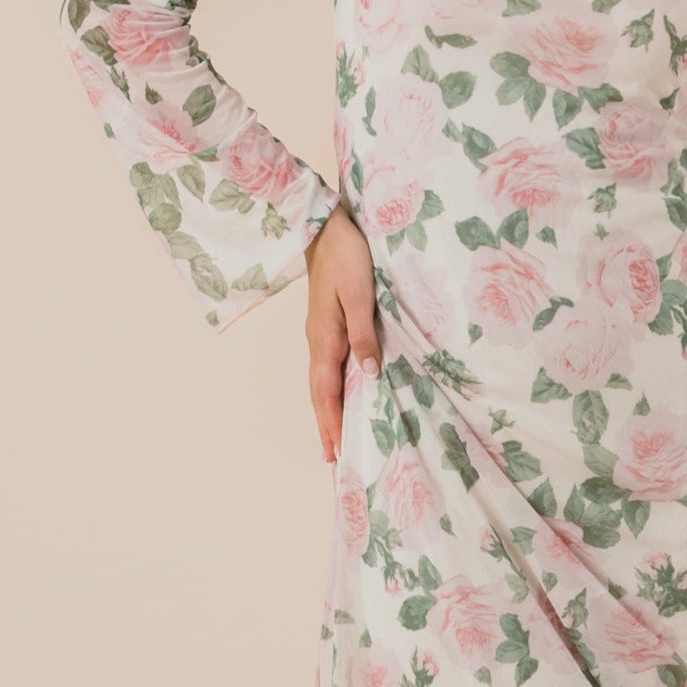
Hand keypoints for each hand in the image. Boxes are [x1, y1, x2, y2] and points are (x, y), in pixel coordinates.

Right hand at [304, 205, 380, 462]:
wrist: (325, 226)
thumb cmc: (346, 256)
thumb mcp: (360, 295)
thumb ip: (363, 335)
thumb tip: (369, 373)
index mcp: (324, 337)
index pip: (327, 391)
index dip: (331, 422)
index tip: (336, 451)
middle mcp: (318, 340)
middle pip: (320, 393)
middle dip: (326, 425)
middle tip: (331, 459)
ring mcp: (320, 332)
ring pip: (322, 381)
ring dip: (327, 410)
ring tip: (333, 437)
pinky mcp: (326, 324)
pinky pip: (327, 367)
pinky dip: (331, 389)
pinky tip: (339, 395)